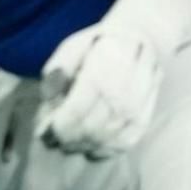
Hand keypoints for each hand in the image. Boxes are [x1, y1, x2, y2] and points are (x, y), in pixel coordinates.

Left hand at [34, 0, 190, 160]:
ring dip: (84, 146)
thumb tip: (48, 95)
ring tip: (69, 144)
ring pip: (108, 138)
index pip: (79, 108)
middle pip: (92, 127)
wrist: (143, 39)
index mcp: (105, 65)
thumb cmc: (100, 45)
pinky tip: (91, 148)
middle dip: (69, 138)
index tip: (45, 132)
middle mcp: (125, 89)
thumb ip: (58, 67)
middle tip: (54, 141)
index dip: (59, 126)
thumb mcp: (74, 45)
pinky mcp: (146, 117)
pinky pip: (125, 142)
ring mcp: (139, 106)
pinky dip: (106, 150)